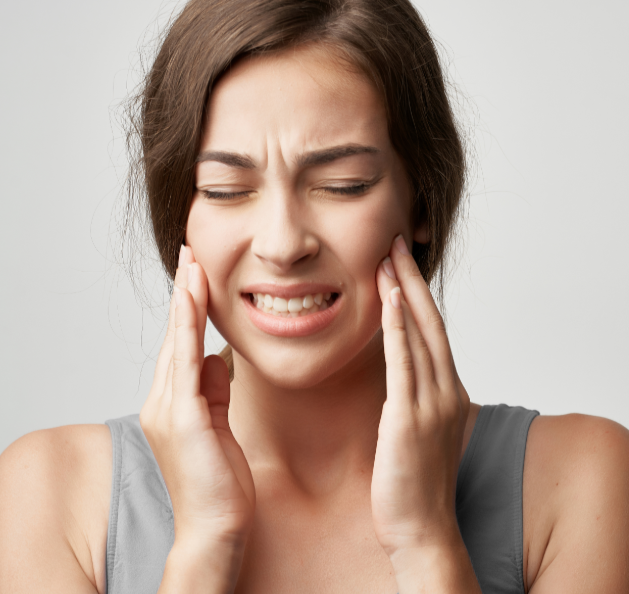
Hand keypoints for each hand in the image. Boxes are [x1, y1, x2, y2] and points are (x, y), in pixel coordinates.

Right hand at [139, 246, 254, 573]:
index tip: (196, 274)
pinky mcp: (183, 419)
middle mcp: (163, 401)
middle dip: (184, 293)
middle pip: (174, 335)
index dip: (188, 309)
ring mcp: (168, 409)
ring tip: (193, 264)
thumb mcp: (220, 424)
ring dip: (186, 301)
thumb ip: (216, 390)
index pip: (181, 345)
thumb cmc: (221, 482)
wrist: (216, 526)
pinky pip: (185, 363)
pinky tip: (195, 302)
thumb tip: (217, 357)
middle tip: (191, 253)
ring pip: (176, 342)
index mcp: (174, 403)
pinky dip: (188, 329)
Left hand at [371, 235, 470, 556]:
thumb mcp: (419, 434)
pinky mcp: (410, 419)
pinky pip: (405, 363)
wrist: (423, 531)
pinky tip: (391, 298)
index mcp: (448, 393)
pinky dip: (400, 327)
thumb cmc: (416, 488)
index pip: (433, 332)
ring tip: (388, 256)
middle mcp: (446, 391)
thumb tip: (399, 381)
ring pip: (420, 333)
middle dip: (413, 279)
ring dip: (404, 291)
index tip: (401, 263)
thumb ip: (413, 401)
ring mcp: (432, 404)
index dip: (419, 294)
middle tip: (396, 241)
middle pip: (431, 321)